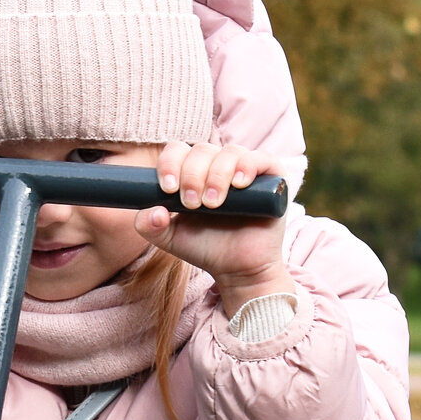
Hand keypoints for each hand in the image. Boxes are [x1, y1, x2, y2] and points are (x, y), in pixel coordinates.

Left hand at [134, 142, 293, 316]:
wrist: (237, 270)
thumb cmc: (205, 249)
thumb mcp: (169, 238)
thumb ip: (148, 225)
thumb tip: (151, 210)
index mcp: (193, 172)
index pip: (177, 151)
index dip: (170, 164)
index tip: (168, 189)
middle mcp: (218, 166)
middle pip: (201, 150)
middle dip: (192, 175)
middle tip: (192, 204)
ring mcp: (245, 170)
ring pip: (229, 152)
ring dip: (216, 175)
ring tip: (214, 204)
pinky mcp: (272, 178)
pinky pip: (261, 157)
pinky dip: (247, 166)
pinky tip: (238, 184)